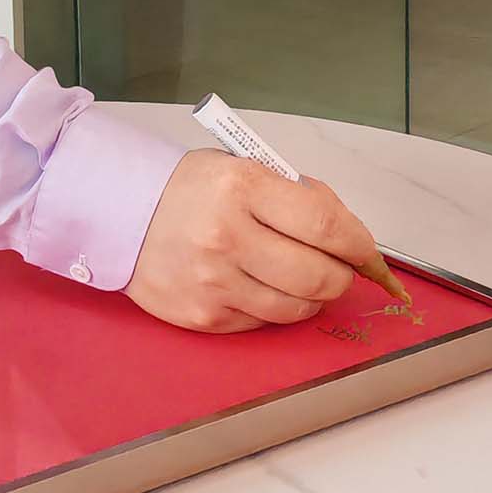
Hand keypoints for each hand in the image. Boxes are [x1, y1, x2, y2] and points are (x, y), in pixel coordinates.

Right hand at [127, 148, 373, 332]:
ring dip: (312, 297)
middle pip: (319, 276)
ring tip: (301, 277)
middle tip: (337, 267)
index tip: (369, 254)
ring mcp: (213, 282)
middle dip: (341, 275)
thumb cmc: (191, 189)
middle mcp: (227, 236)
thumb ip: (297, 197)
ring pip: (297, 308)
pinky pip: (263, 323)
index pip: (326, 226)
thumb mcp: (244, 169)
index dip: (361, 245)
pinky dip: (274, 308)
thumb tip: (349, 238)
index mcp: (242, 187)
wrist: (121, 212)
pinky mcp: (203, 316)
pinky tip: (261, 286)